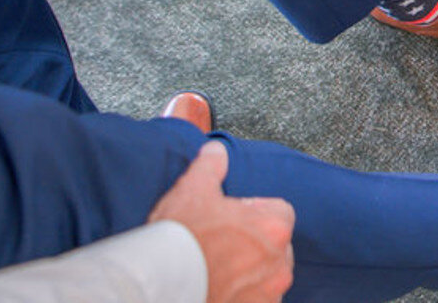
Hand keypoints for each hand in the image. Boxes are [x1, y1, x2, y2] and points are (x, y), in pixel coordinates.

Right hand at [149, 142, 295, 302]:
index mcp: (274, 227)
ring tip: (215, 270)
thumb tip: (216, 150)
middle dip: (254, 244)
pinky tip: (216, 289)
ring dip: (250, 274)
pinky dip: (242, 297)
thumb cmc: (179, 238)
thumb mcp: (193, 189)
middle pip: (275, 246)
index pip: (279, 212)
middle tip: (220, 245)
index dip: (254, 212)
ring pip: (267, 277)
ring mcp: (268, 294)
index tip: (231, 219)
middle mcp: (279, 263)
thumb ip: (211, 166)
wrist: (158, 285)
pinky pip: (255, 301)